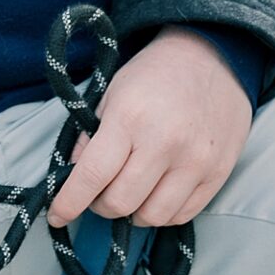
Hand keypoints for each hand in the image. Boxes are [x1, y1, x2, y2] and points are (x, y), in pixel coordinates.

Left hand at [46, 26, 253, 231]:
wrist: (213, 58)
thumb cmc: (154, 75)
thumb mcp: (110, 95)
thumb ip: (89, 138)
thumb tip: (73, 178)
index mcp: (130, 118)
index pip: (92, 175)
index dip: (69, 202)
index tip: (56, 216)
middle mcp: (165, 143)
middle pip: (121, 203)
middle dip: (100, 205)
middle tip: (98, 193)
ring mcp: (196, 161)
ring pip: (152, 216)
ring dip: (131, 213)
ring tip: (128, 192)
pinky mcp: (218, 173)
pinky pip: (182, 214)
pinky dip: (161, 212)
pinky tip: (154, 194)